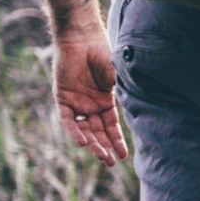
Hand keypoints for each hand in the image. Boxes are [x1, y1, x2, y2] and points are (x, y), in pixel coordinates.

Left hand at [54, 30, 127, 166]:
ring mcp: (77, 103)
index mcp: (105, 101)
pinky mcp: (63, 98)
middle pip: (97, 132)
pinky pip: (68, 120)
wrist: (82, 37)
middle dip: (104, 148)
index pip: (111, 126)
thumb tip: (136, 109)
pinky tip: (83, 143)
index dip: (117, 141)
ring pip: (84, 130)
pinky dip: (75, 132)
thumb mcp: (118, 76)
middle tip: (111, 163)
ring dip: (92, 144)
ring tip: (102, 157)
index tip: (124, 156)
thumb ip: (122, 94)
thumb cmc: (102, 52)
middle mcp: (90, 105)